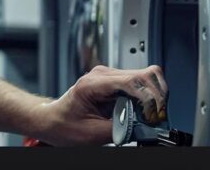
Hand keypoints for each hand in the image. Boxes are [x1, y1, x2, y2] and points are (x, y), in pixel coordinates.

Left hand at [27, 65, 167, 145]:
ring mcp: (110, 76)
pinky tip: (144, 111)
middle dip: (156, 97)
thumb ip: (120, 129)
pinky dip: (148, 97)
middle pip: (145, 75)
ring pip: (146, 77)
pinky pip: (141, 83)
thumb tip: (143, 128)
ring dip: (154, 96)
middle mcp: (103, 74)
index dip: (149, 97)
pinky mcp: (116, 82)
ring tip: (150, 115)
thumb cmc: (64, 124)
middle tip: (155, 117)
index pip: (132, 80)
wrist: (52, 120)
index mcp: (93, 83)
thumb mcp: (92, 134)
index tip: (153, 115)